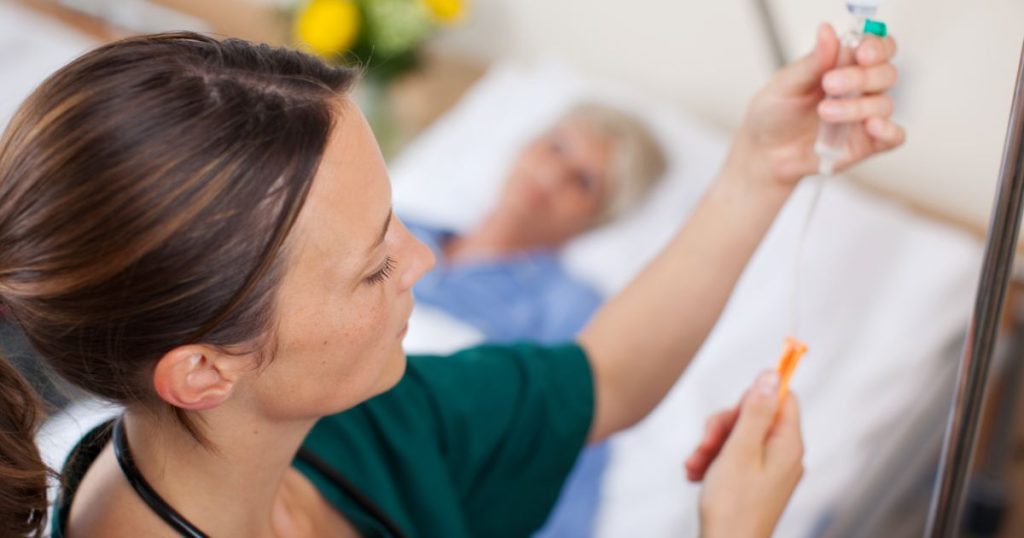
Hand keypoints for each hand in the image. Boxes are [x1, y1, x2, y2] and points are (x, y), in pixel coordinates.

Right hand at [692, 371, 803, 537]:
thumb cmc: (733, 505)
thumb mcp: (740, 450)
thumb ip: (755, 411)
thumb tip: (772, 374)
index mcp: (788, 444)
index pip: (782, 397)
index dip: (754, 396)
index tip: (732, 410)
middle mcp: (784, 455)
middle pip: (755, 416)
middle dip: (723, 426)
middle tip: (706, 444)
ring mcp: (771, 469)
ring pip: (739, 436)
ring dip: (712, 445)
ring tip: (695, 465)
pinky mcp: (756, 481)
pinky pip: (735, 457)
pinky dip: (715, 461)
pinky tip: (696, 474)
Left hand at [727, 23, 903, 188]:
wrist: (763, 151)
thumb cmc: (775, 113)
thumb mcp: (787, 84)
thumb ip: (812, 62)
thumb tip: (827, 31)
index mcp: (843, 66)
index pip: (876, 48)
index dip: (877, 47)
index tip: (861, 53)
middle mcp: (860, 89)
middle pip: (885, 74)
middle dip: (860, 78)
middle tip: (829, 84)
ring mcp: (864, 116)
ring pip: (883, 105)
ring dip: (857, 107)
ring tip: (824, 112)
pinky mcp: (866, 143)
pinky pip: (894, 137)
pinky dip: (889, 131)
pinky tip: (872, 126)